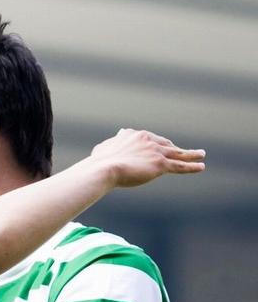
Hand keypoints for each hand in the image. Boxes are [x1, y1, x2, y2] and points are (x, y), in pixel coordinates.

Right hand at [90, 129, 204, 187]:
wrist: (103, 169)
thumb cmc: (99, 161)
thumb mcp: (105, 147)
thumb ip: (115, 140)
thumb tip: (120, 132)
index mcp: (134, 134)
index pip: (150, 139)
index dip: (155, 144)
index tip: (158, 147)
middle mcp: (147, 139)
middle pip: (165, 144)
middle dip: (174, 149)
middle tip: (182, 152)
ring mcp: (155, 151)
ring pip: (177, 153)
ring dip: (191, 154)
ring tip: (201, 154)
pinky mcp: (160, 164)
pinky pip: (180, 165)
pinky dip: (192, 166)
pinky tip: (201, 166)